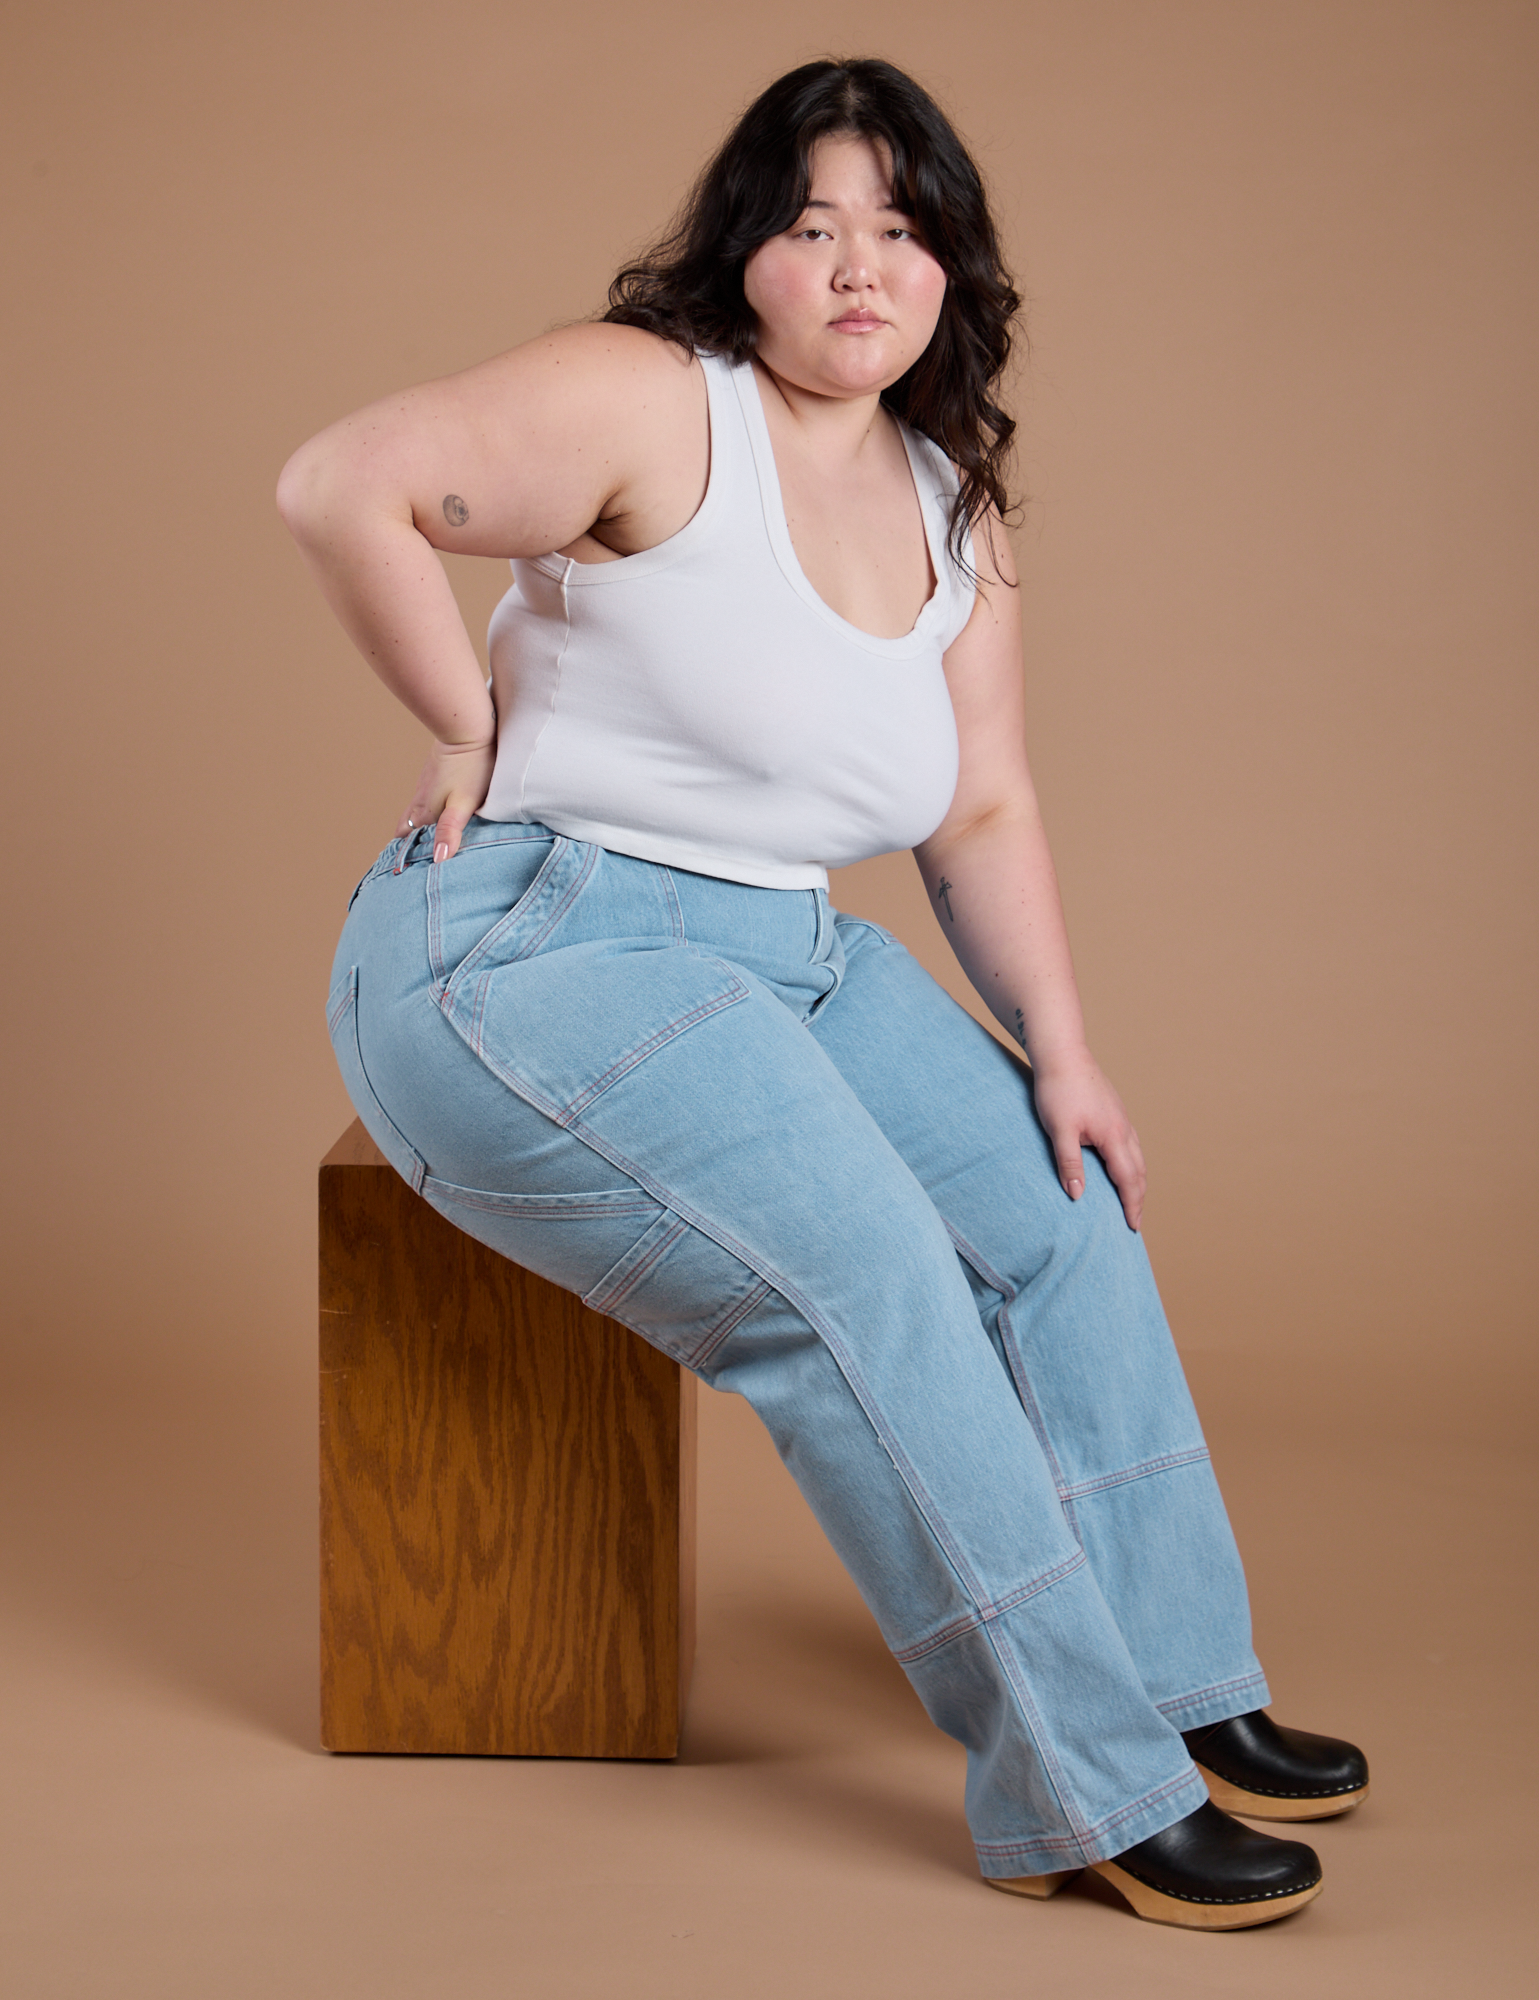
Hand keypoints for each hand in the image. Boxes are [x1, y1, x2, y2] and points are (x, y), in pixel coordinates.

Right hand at [395, 735, 496, 861]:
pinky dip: (426, 810)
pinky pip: (424, 797)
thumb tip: (438, 859)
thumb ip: (450, 831)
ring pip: (414, 811)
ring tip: (421, 842)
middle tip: (409, 861)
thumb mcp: (463, 805)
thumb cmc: (470, 768)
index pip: (405, 840)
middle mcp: (420, 800)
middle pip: (407, 827)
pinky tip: (436, 812)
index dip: (404, 855)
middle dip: (407, 844)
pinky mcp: (434, 773)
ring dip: (416, 827)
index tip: (402, 872)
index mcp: (424, 812)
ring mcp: (425, 785)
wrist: (466, 728)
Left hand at [1030, 1051, 1146, 1229]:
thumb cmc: (1058, 1090)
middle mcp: (1124, 1128)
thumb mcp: (1059, 1131)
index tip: (1133, 1226)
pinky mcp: (1115, 1110)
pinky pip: (1131, 1143)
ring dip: (1138, 1180)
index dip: (1131, 1205)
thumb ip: (1069, 1164)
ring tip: (1133, 1198)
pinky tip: (1123, 1163)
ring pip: (1138, 1156)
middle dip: (1139, 1197)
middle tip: (1136, 1220)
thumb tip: (1077, 1196)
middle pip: (1139, 1171)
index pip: (1128, 1180)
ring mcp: (1122, 1118)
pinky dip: (1132, 1162)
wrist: (1062, 1053)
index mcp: (1113, 1137)